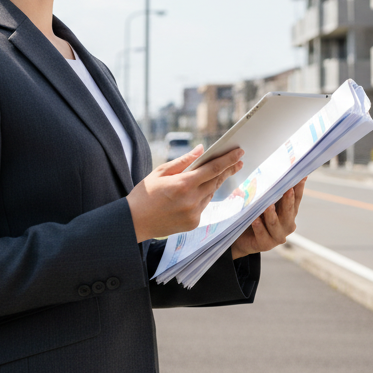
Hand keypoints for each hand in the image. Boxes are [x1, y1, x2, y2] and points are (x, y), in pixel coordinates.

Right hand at [127, 145, 243, 242]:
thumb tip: (201, 149)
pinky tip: (200, 190)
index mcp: (183, 184)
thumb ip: (183, 161)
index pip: (212, 169)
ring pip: (210, 193)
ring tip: (222, 171)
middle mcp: (191, 200)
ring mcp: (194, 214)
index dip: (228, 160)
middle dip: (228, 169)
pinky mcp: (193, 223)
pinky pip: (203, 206)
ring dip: (216, 182)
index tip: (239, 152)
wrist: (134, 222)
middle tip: (238, 160)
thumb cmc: (145, 194)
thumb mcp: (160, 172)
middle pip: (216, 181)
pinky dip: (203, 196)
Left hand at [229, 177, 305, 258]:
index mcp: (290, 213)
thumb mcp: (265, 201)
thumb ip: (273, 191)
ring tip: (268, 206)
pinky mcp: (266, 245)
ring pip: (275, 224)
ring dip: (271, 214)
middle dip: (288, 200)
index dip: (299, 188)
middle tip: (287, 190)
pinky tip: (255, 220)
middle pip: (289, 211)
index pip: (297, 199)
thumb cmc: (256, 215)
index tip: (300, 177)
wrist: (242, 237)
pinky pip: (263, 235)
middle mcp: (287, 225)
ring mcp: (277, 236)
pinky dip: (259, 227)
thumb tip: (280, 170)